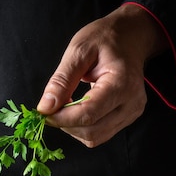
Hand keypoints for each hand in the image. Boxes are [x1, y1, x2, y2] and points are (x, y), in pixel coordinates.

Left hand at [36, 3, 167, 146]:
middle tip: (51, 108)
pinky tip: (77, 110)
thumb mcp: (79, 50)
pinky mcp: (127, 119)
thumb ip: (62, 80)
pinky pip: (100, 134)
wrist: (131, 37)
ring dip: (73, 128)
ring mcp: (132, 113)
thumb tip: (45, 108)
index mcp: (122, 84)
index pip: (88, 115)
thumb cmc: (105, 38)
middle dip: (65, 124)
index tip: (43, 112)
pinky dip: (82, 127)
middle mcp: (131, 104)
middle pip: (91, 131)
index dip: (62, 118)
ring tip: (65, 106)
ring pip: (94, 138)